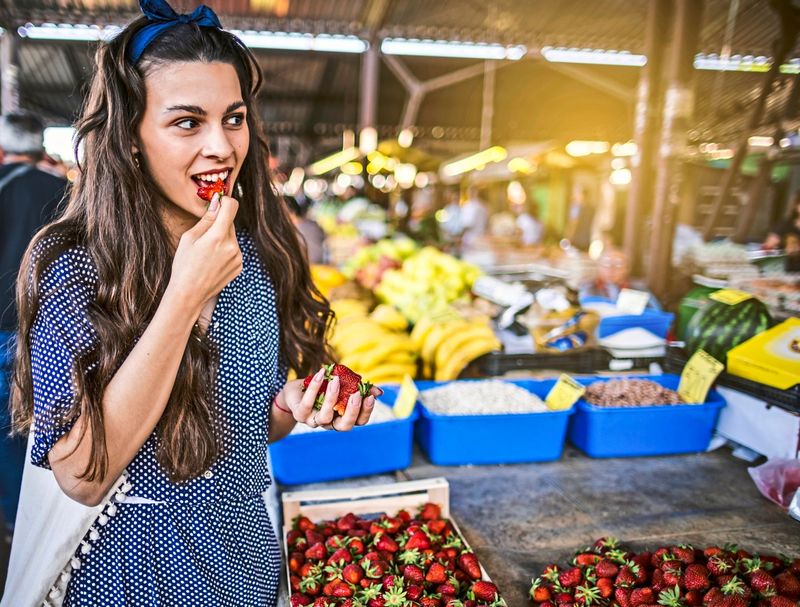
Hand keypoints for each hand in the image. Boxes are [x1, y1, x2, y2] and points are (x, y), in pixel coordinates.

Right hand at [168, 193, 242, 313]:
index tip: (218, 202)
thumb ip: (206, 219)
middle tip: (204, 234)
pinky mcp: (239, 266)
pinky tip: (212, 261)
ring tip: (207, 252)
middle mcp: (233, 246)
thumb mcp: (189, 238)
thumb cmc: (184, 265)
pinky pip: (234, 250)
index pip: (231, 207)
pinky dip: (226, 250)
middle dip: (219, 222)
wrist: (189, 294)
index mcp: (218, 237)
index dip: (225, 201)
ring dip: (222, 237)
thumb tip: (217, 202)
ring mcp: (238, 257)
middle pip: (230, 222)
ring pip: (232, 236)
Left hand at [280, 373, 381, 431]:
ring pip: (325, 417)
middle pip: (344, 427)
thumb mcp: (342, 385)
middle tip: (357, 394)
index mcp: (342, 417)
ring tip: (336, 380)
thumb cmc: (322, 388)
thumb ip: (359, 387)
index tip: (370, 397)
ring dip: (332, 398)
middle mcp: (330, 422)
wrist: (296, 391)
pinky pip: (307, 404)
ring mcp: (314, 420)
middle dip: (352, 411)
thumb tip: (379, 392)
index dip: (366, 412)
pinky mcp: (300, 414)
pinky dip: (314, 388)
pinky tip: (321, 374)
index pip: (359, 422)